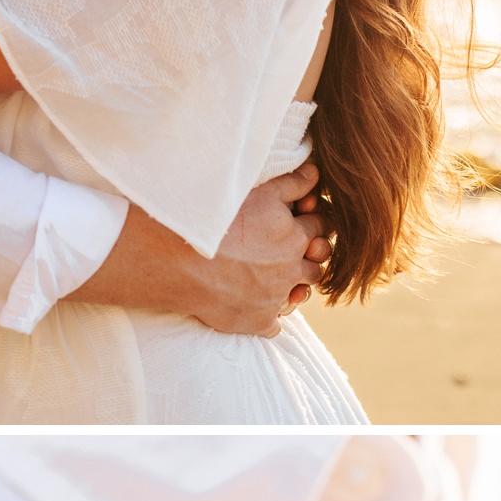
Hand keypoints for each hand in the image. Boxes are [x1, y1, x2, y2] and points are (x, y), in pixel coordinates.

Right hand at [217, 165, 334, 318]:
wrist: (180, 258)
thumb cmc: (219, 219)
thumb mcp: (260, 190)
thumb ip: (293, 183)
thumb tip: (317, 174)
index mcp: (296, 237)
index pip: (320, 228)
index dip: (310, 223)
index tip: (297, 221)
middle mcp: (292, 269)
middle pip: (315, 266)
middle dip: (307, 258)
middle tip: (286, 253)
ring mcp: (275, 298)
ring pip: (299, 296)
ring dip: (293, 288)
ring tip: (274, 280)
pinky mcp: (257, 320)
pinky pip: (274, 325)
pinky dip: (269, 317)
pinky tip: (256, 306)